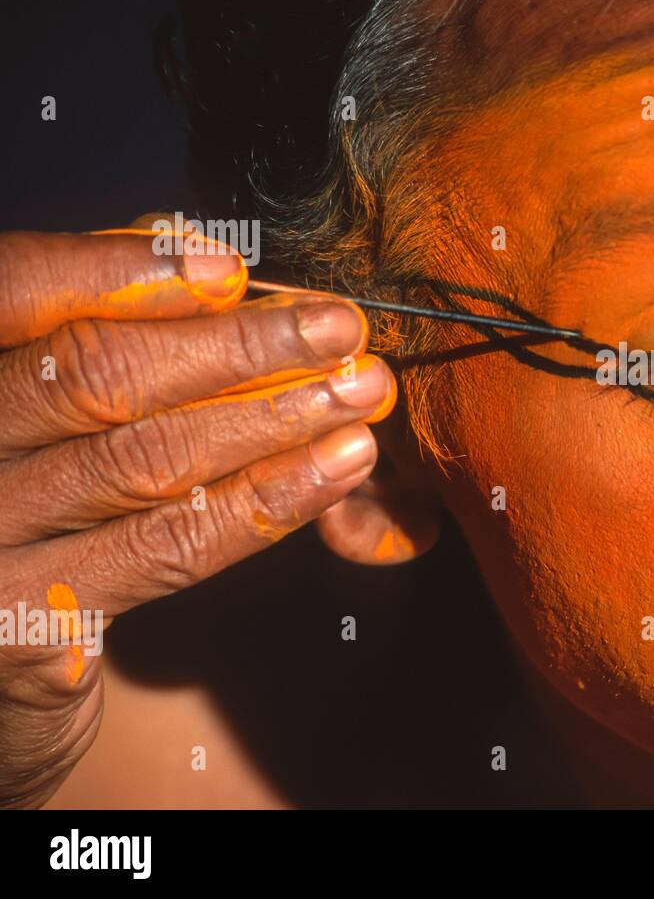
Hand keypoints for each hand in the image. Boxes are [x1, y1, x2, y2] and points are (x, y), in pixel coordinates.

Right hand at [0, 225, 395, 806]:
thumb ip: (102, 325)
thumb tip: (206, 257)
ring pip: (143, 460)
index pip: (12, 289)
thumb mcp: (44, 403)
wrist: (0, 654)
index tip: (230, 269)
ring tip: (359, 391)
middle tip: (340, 327)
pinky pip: (173, 545)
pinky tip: (339, 467)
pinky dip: (269, 499)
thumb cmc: (35, 503)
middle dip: (237, 345)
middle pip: (92, 377)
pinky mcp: (29, 627)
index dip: (118, 271)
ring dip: (272, 417)